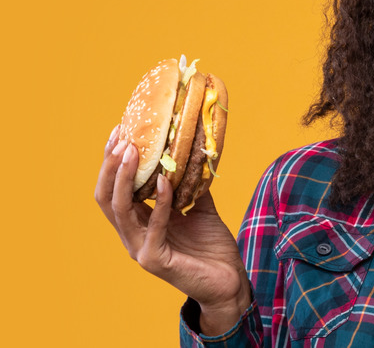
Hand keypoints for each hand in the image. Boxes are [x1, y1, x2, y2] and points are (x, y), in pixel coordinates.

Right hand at [95, 125, 250, 334]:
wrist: (228, 281)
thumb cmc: (211, 247)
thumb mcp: (200, 208)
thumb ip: (190, 186)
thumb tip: (192, 153)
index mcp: (138, 223)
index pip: (114, 190)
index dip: (112, 162)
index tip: (120, 131)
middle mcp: (132, 235)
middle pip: (107, 197)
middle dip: (110, 165)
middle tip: (121, 137)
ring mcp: (140, 249)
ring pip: (119, 210)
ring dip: (124, 178)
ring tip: (133, 151)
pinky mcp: (155, 260)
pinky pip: (153, 225)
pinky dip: (159, 201)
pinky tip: (164, 181)